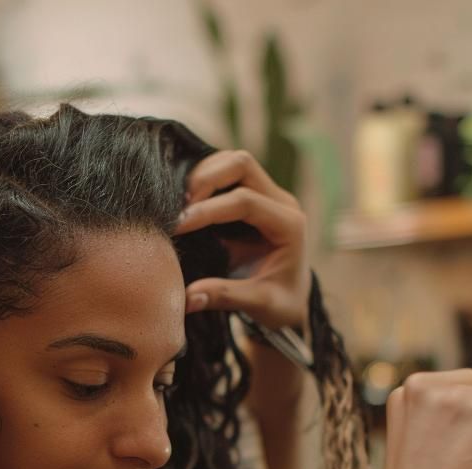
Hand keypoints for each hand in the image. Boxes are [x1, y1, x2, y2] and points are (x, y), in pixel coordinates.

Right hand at [172, 149, 309, 329]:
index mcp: (289, 225)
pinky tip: (186, 201)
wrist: (293, 300)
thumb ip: (225, 297)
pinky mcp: (254, 195)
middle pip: (241, 164)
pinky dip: (205, 179)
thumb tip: (187, 298)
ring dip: (203, 175)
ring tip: (180, 204)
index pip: (245, 201)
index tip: (179, 225)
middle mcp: (281, 202)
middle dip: (205, 179)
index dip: (209, 209)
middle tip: (178, 207)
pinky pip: (227, 173)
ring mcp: (269, 194)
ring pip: (233, 162)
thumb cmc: (281, 304)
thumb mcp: (259, 304)